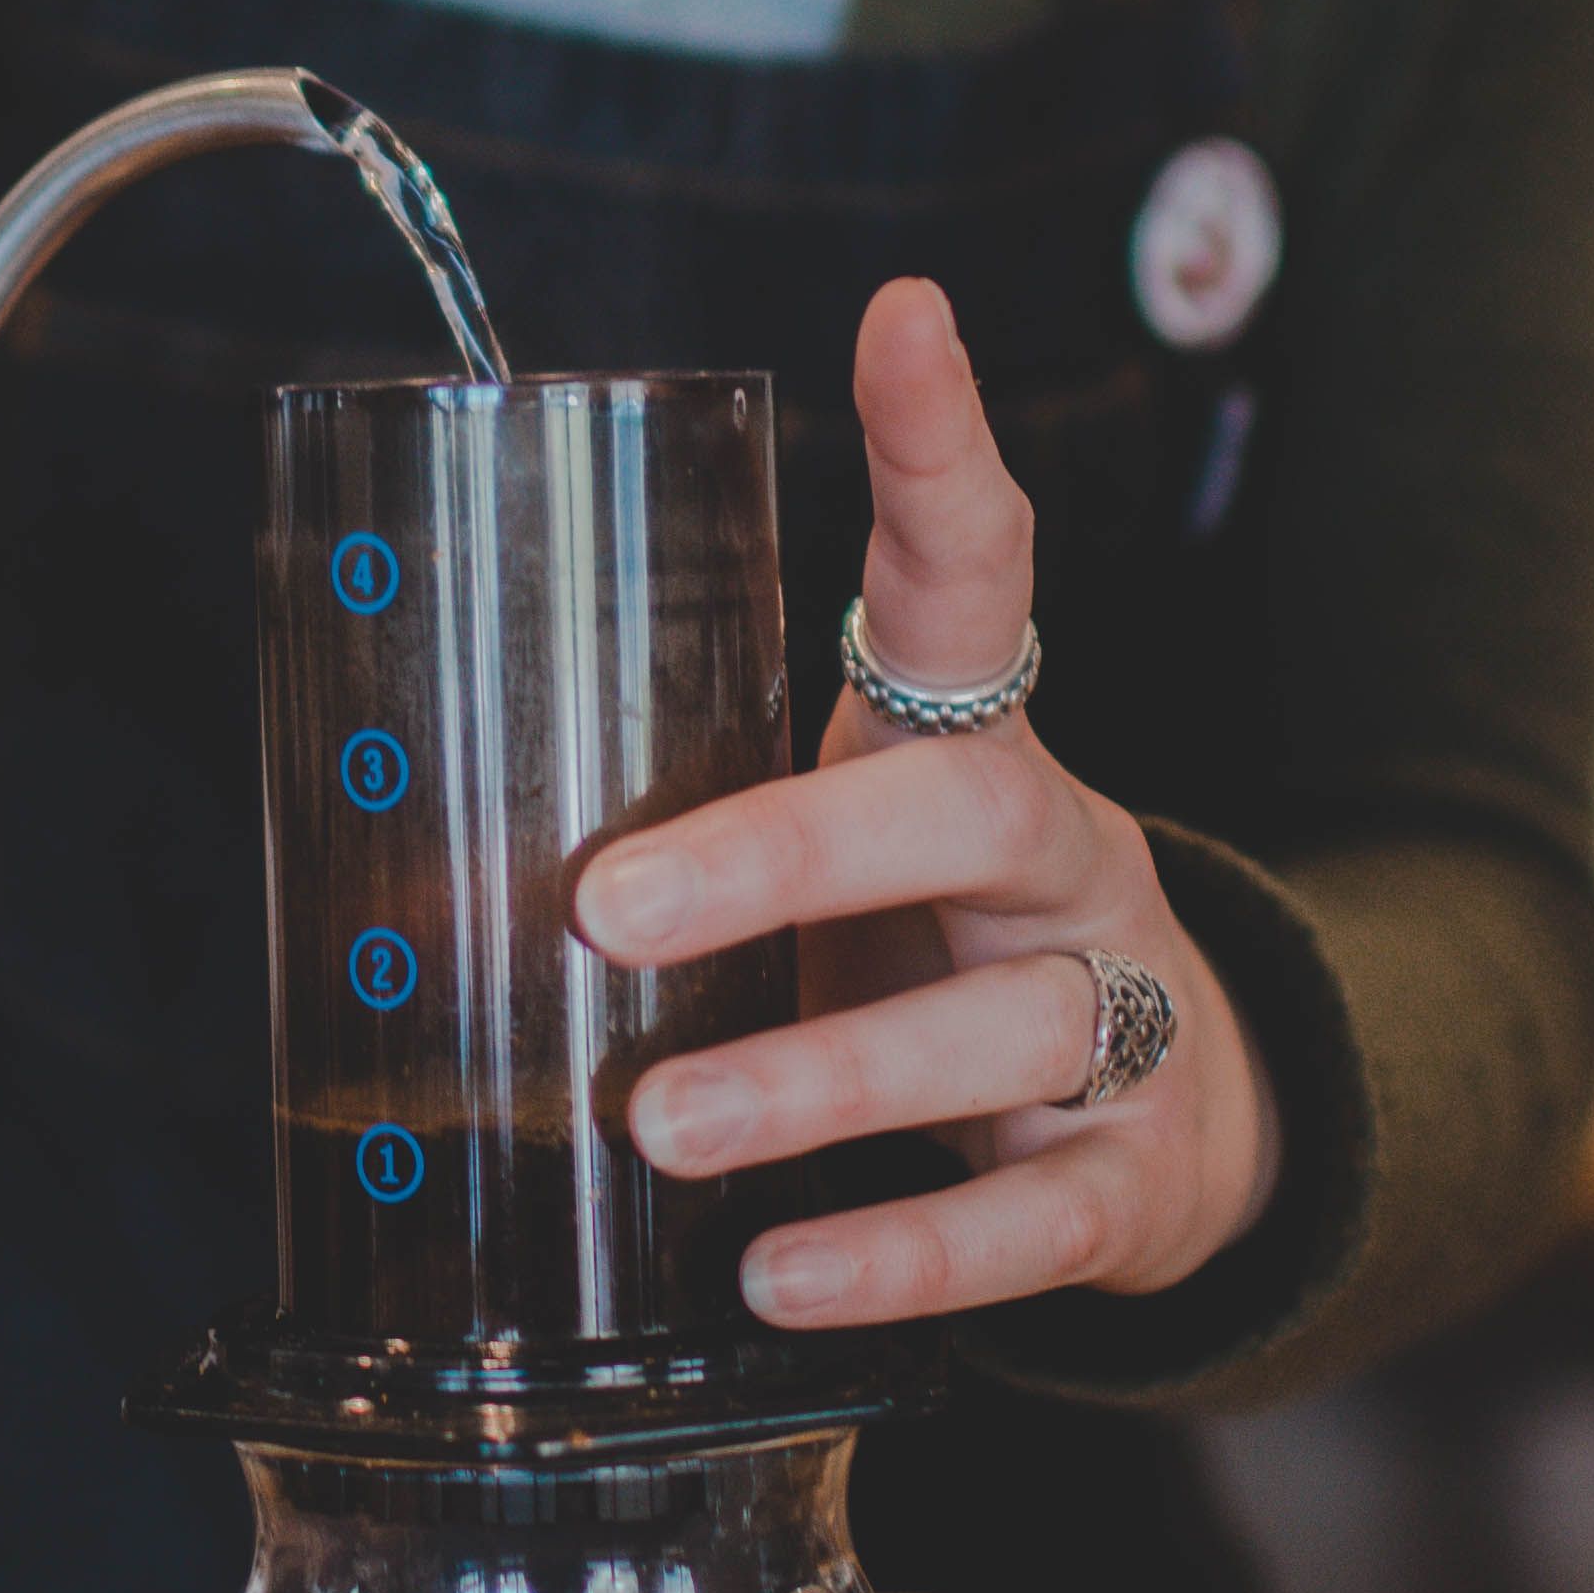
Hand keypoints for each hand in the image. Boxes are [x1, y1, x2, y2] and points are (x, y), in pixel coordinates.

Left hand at [573, 277, 1277, 1330]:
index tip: (900, 318)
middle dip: (785, 855)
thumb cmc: (934, 956)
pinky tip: (784, 1274)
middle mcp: (1060, 863)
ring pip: (1000, 1027)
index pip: (974, 572)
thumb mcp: (826, 865)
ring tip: (665, 1124)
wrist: (1184, 1122)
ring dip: (822, 1078)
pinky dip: (907, 1252)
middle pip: (964, 815)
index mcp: (972, 751)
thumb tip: (409, 893)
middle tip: (607, 907)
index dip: (944, 446)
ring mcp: (1118, 1018)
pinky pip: (1036, 1219)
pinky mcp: (1135, 1179)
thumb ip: (664, 853)